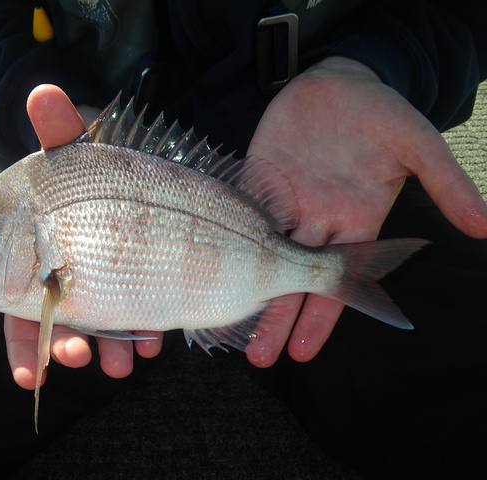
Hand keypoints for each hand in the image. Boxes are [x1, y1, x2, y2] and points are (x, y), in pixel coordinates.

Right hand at [3, 85, 162, 387]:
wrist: (180, 190)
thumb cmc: (114, 173)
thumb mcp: (87, 152)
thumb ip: (62, 131)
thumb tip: (43, 92)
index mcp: (39, 251)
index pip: (20, 302)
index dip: (23, 341)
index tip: (33, 374)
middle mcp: (68, 272)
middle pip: (58, 320)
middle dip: (64, 346)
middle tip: (77, 360)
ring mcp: (108, 283)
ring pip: (101, 324)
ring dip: (109, 346)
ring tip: (124, 362)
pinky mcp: (141, 289)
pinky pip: (138, 318)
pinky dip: (144, 331)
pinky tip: (154, 339)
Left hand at [244, 56, 486, 366]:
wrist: (338, 78)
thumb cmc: (381, 112)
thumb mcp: (417, 145)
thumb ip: (446, 184)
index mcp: (353, 222)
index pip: (335, 282)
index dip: (320, 318)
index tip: (303, 351)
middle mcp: (316, 221)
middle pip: (292, 278)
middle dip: (278, 317)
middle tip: (259, 357)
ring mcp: (283, 202)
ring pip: (260, 254)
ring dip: (247, 287)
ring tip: (229, 323)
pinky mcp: (254, 180)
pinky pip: (239, 214)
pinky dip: (224, 240)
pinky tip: (209, 266)